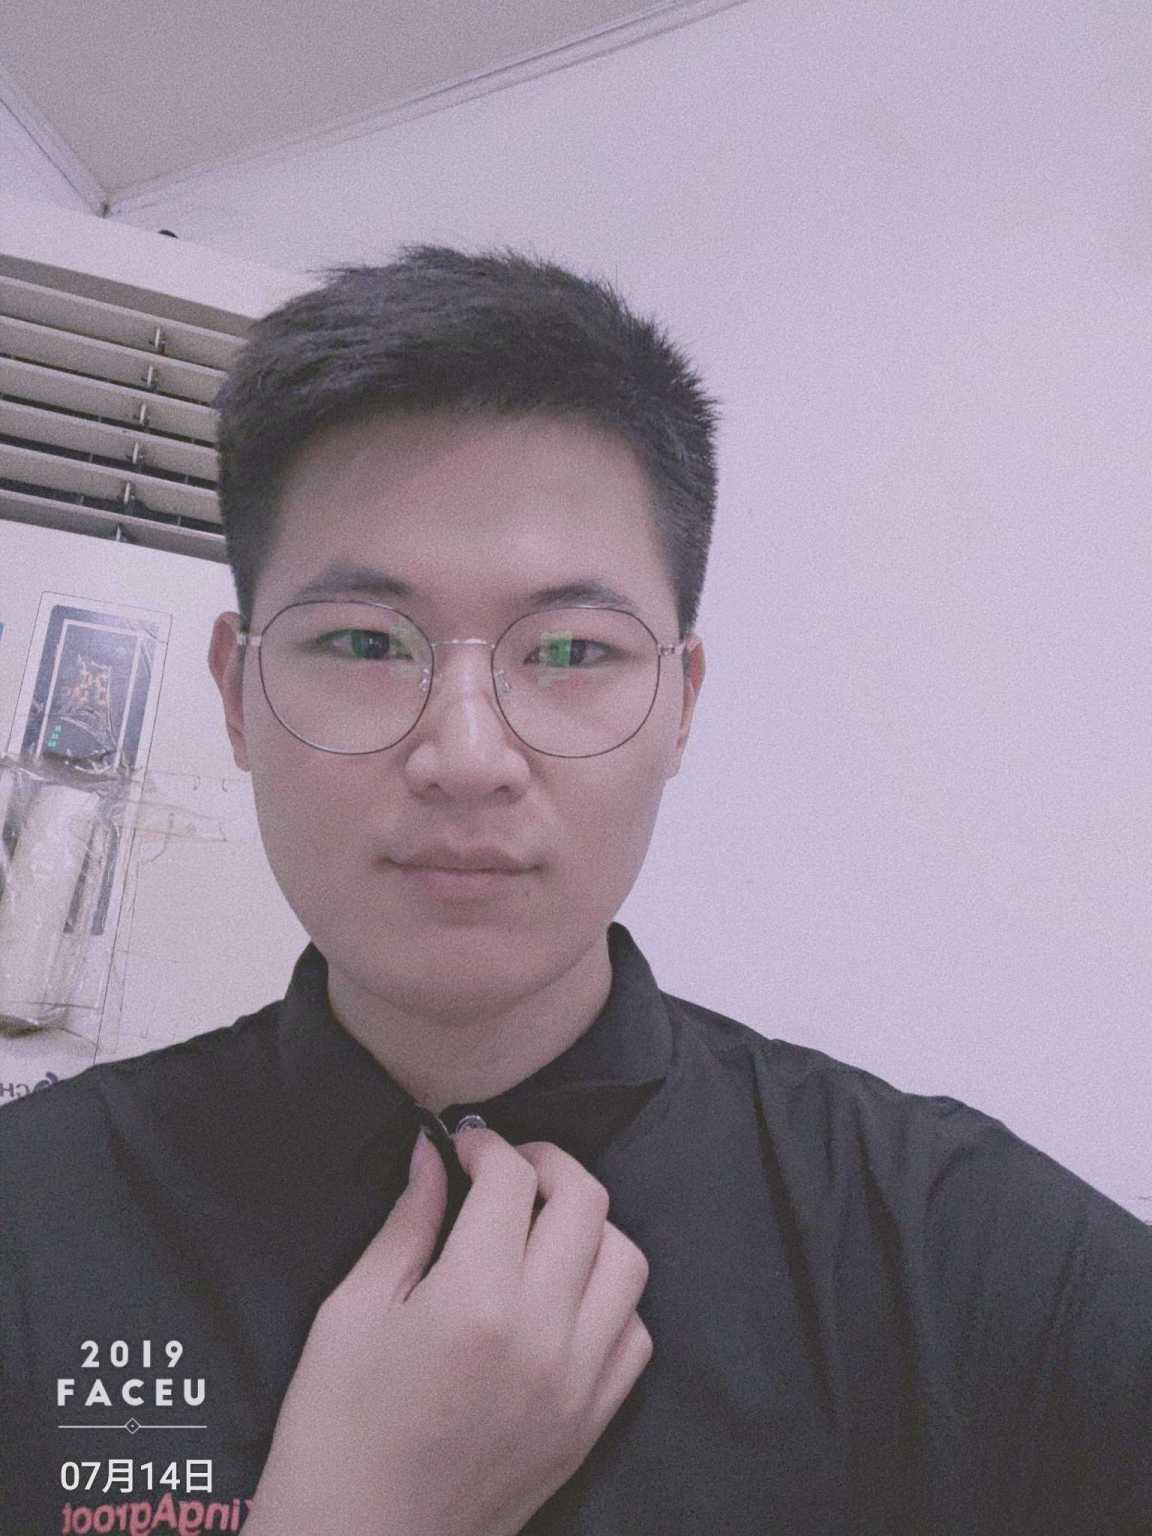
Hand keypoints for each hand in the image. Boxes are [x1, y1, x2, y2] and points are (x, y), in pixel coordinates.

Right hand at [244, 1125, 653, 1535]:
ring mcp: (576, 1385)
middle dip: (546, 1165)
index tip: (463, 1146)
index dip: (487, 1145)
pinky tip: (563, 1296)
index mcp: (473, 1302)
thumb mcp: (350, 1314)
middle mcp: (541, 1337)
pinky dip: (610, 1297)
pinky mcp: (590, 1425)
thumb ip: (406, 1225)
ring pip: (626, 1262)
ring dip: (589, 1227)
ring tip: (541, 1228)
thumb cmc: (334, 1431)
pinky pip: (634, 1334)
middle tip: (506, 1170)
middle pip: (586, 1203)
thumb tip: (432, 1155)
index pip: (513, 1180)